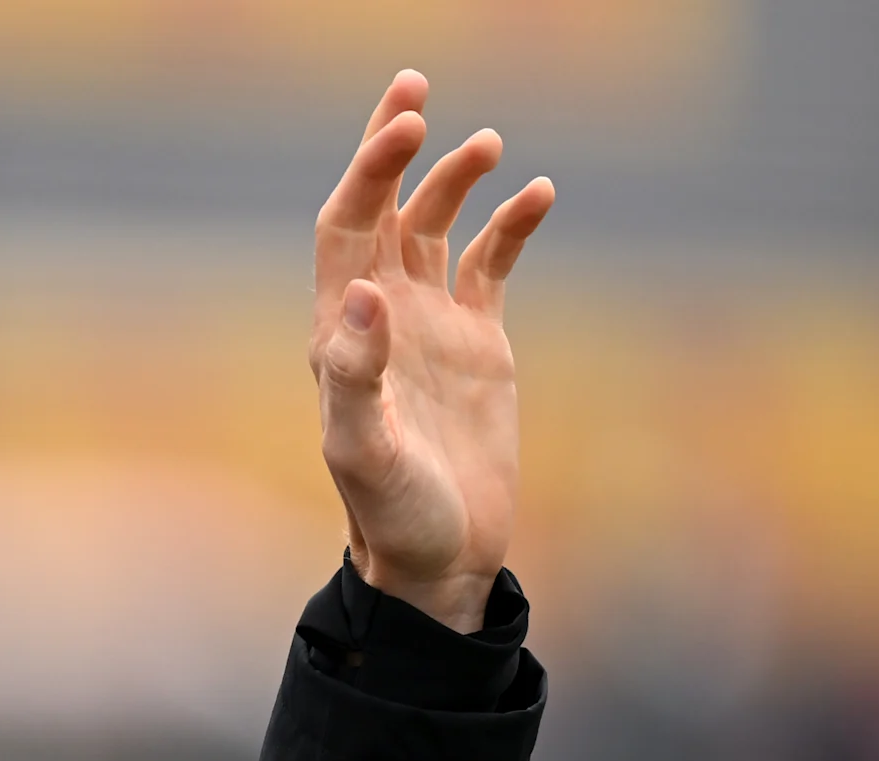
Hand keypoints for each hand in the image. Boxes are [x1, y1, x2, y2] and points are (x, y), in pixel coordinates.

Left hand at [310, 71, 554, 632]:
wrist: (438, 558)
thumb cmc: (390, 513)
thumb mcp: (365, 451)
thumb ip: (358, 374)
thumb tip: (363, 295)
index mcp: (340, 334)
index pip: (345, 228)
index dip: (368, 171)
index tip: (407, 124)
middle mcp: (379, 318)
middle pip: (379, 210)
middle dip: (393, 149)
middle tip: (414, 84)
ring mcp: (429, 326)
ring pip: (435, 228)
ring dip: (456, 180)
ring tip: (489, 144)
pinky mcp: (477, 344)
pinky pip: (490, 265)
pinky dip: (511, 226)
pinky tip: (538, 193)